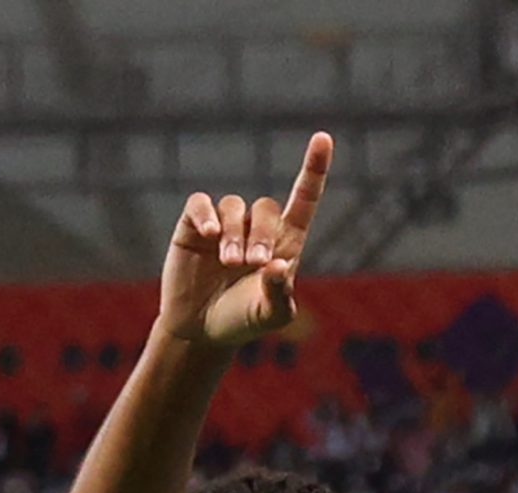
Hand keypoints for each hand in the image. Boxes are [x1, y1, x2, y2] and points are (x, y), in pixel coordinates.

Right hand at [160, 132, 333, 348]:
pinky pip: (201, 204)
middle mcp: (257, 228)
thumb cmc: (244, 321)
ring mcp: (225, 225)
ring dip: (233, 234)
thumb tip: (278, 265)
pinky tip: (209, 234)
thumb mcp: (270, 315)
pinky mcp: (193, 226)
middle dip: (261, 234)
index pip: (303, 198)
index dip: (314, 169)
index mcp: (285, 242)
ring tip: (229, 263)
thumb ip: (279, 293)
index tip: (323, 138)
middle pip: (266, 208)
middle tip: (253, 264)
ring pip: (233, 206)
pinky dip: (205, 214)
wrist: (202, 330)